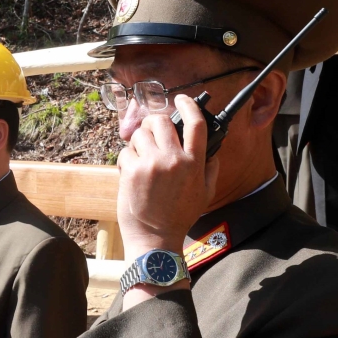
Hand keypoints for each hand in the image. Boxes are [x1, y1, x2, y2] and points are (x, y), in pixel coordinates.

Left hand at [116, 94, 219, 260]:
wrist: (155, 239)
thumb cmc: (179, 217)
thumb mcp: (205, 194)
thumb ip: (210, 169)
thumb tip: (212, 151)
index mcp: (194, 163)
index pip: (196, 123)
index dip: (188, 105)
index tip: (182, 99)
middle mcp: (174, 160)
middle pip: (162, 121)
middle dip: (154, 123)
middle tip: (152, 132)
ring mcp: (151, 165)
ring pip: (140, 134)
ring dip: (139, 143)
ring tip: (142, 159)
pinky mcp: (132, 172)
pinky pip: (125, 152)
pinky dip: (126, 160)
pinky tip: (132, 174)